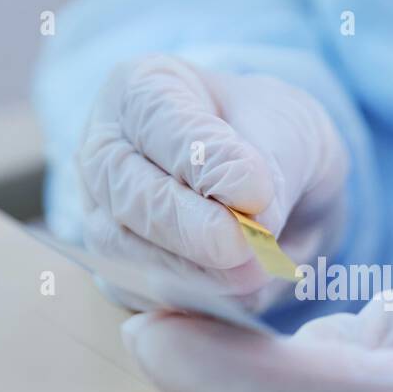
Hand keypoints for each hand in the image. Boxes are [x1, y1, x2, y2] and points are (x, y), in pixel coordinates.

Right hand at [78, 54, 349, 311]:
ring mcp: (102, 216)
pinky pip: (143, 295)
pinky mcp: (119, 275)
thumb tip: (252, 219)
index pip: (157, 120)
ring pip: (126, 250)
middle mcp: (105, 152)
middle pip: (128, 191)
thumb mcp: (290, 129)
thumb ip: (271, 165)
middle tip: (244, 246)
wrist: (274, 192)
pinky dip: (192, 300)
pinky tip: (238, 295)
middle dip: (188, 226)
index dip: (204, 158)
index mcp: (141, 91)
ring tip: (256, 272)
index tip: (256, 191)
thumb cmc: (274, 140)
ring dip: (193, 271)